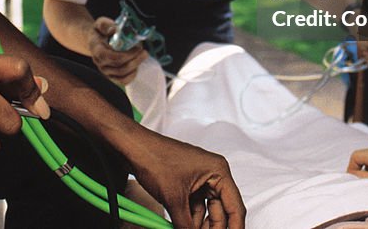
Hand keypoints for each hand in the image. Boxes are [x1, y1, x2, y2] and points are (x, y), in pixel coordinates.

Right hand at [88, 16, 148, 84]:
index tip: (138, 47)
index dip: (127, 55)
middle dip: (135, 60)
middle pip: (119, 67)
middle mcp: (100, 63)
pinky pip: (122, 81)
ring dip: (135, 67)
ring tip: (143, 57)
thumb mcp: (100, 23)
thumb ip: (105, 25)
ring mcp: (105, 71)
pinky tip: (137, 66)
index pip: (111, 57)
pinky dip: (132, 75)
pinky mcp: (111, 75)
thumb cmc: (100, 31)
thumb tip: (114, 29)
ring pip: (122, 75)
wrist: (95, 40)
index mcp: (97, 50)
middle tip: (145, 52)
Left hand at [127, 130, 245, 228]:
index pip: (235, 207)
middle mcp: (212, 174)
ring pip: (206, 211)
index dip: (234, 228)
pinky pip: (194, 206)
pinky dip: (189, 219)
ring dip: (200, 226)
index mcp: (218, 171)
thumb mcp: (174, 199)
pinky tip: (183, 228)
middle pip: (221, 211)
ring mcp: (199, 179)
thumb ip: (186, 225)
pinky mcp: (187, 183)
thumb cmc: (154, 158)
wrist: (132, 147)